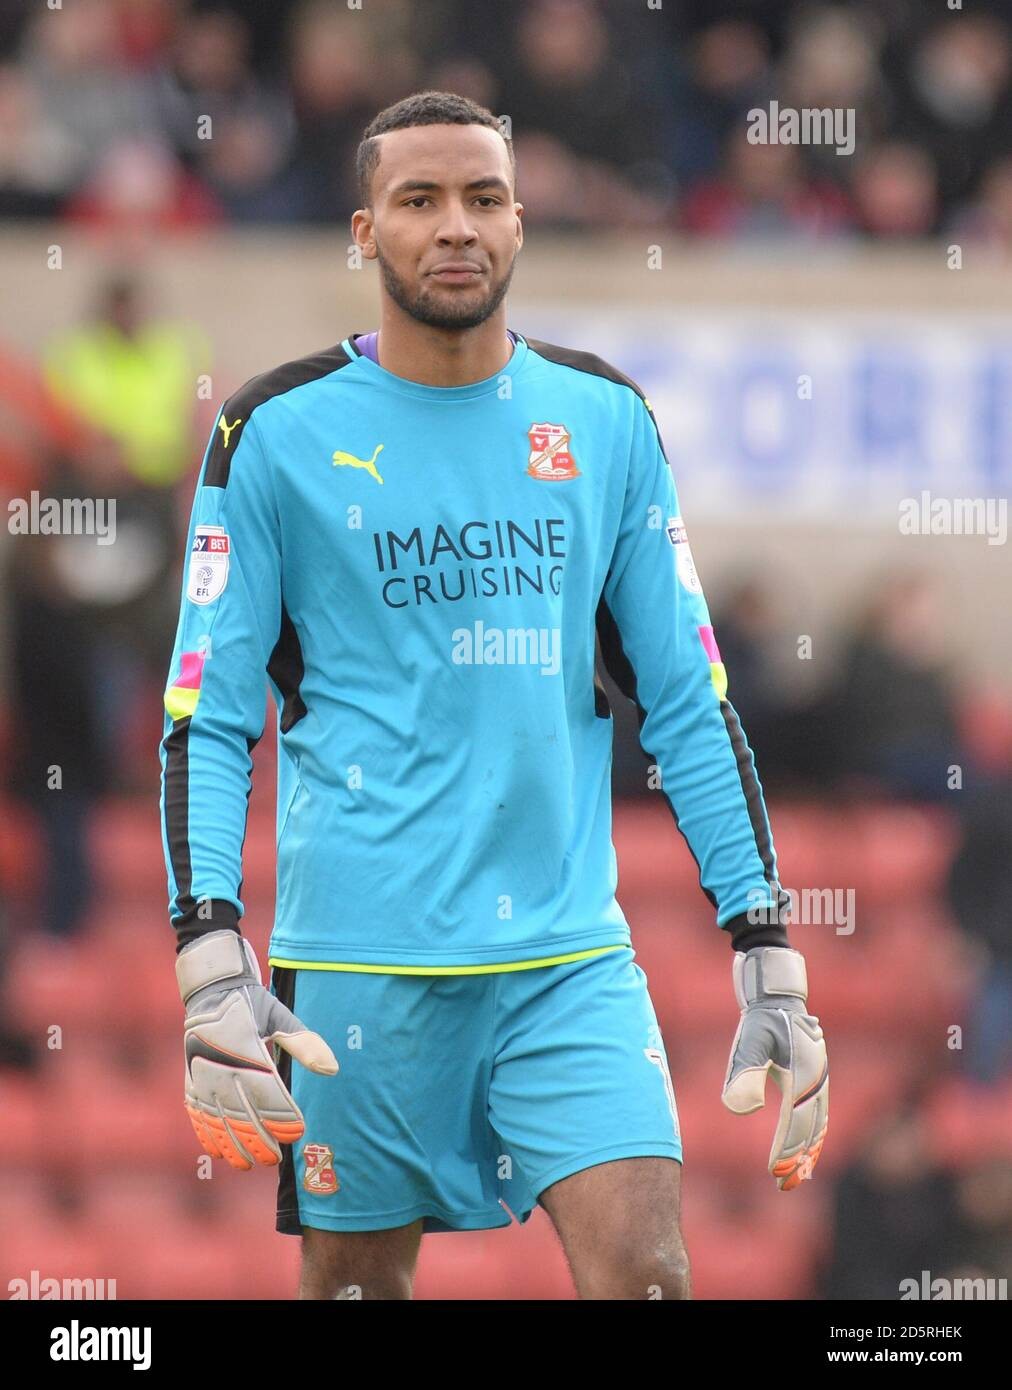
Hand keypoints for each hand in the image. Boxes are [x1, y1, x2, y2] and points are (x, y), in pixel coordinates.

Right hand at [176, 929, 337, 1169]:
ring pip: (218, 1119)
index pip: (268, 1092)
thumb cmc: (253, 1004)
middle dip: (259, 1139)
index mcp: (247, 1050)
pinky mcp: (191, 1080)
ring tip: (249, 1165)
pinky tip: (219, 1152)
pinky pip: (197, 1113)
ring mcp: (203, 1075)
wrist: (211, 990)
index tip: (298, 1132)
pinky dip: (207, 1134)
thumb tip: (332, 1069)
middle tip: (276, 1158)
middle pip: (242, 1112)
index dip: (282, 1116)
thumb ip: (304, 1043)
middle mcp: (222, 1066)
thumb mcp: (280, 1017)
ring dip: (233, 1144)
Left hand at [721, 946, 827, 1189]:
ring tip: (798, 1174)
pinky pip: (816, 1111)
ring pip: (818, 1122)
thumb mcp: (748, 1040)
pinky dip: (812, 1132)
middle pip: (812, 1128)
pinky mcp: (813, 1076)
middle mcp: (816, 1079)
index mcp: (804, 1075)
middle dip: (799, 1159)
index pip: (795, 1123)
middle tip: (784, 1185)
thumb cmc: (760, 1016)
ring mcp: (818, 1078)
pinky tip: (804, 1145)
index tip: (774, 1172)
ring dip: (808, 1149)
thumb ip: (744, 1072)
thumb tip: (741, 1110)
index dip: (786, 1150)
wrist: (777, 994)